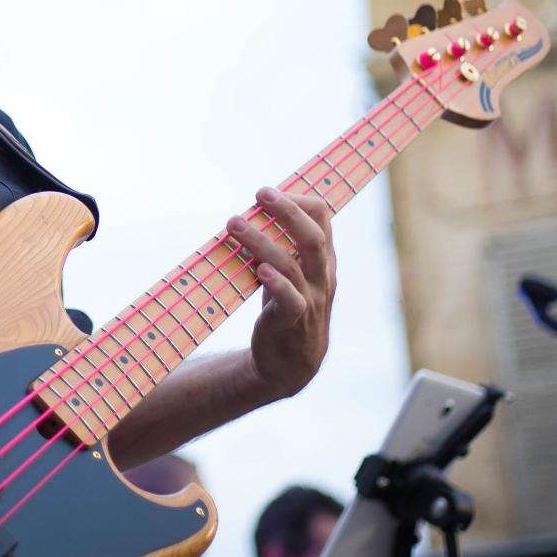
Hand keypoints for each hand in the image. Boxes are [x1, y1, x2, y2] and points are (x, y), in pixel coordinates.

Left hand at [225, 186, 337, 399]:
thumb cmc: (285, 309)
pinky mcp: (293, 322)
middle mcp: (321, 276)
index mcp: (322, 260)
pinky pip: (290, 300)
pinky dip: (276, 283)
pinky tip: (259, 269)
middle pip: (313, 237)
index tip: (269, 192)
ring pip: (293, 265)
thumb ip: (281, 245)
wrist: (289, 364)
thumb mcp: (289, 273)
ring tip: (233, 223)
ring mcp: (310, 300)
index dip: (298, 200)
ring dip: (261, 241)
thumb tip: (251, 210)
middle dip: (288, 211)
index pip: (322, 219)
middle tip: (260, 193)